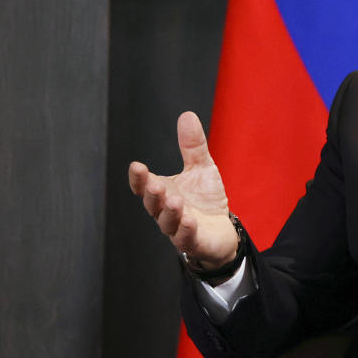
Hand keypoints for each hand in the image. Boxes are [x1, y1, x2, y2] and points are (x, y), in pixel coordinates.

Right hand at [128, 111, 237, 269]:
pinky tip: (189, 221)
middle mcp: (165, 212)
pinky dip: (186, 230)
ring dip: (169, 212)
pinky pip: (186, 238)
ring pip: (167, 222)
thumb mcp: (201, 168)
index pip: (143, 186)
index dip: (138, 178)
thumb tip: (187, 115)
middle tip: (155, 184)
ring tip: (174, 201)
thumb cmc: (205, 199)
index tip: (137, 166)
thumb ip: (192, 146)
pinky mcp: (193, 242)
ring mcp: (178, 228)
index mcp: (163, 192)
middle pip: (152, 204)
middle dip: (152, 194)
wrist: (221, 230)